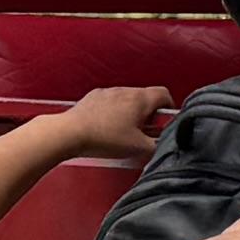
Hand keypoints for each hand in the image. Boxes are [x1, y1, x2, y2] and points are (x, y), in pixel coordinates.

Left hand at [52, 83, 169, 163]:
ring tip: (123, 133)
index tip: (164, 122)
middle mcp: (124, 91)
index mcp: (140, 99)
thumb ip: (157, 146)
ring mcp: (107, 93)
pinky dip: (112, 113)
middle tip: (143, 132)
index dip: (169, 108)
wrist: (70, 133)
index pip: (164, 94)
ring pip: (126, 100)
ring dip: (129, 114)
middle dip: (148, 115)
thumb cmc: (103, 138)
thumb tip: (163, 145)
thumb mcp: (138, 148)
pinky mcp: (92, 98)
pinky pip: (109, 103)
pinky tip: (106, 129)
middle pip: (145, 98)